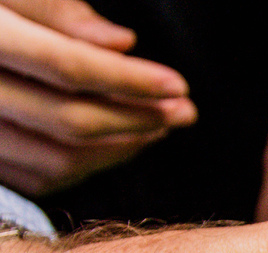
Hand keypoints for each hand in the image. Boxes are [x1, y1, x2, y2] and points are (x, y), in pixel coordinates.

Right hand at [0, 0, 196, 195]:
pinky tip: (119, 145)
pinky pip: (40, 176)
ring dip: (121, 148)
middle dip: (137, 119)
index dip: (129, 79)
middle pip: (67, 120)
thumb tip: (118, 42)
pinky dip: (88, 166)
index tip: (178, 84)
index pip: (66, 66)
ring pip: (57, 158)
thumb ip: (51, 5)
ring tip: (161, 125)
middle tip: (184, 110)